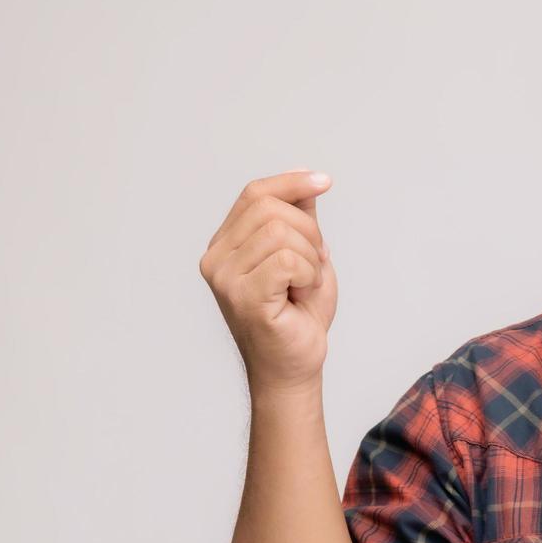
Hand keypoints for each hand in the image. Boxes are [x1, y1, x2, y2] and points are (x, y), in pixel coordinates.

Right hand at [198, 168, 337, 393]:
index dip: (292, 182)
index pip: (255, 194)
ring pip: (281, 233)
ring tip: (305, 284)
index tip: (325, 182)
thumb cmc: (299, 314)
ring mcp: (225, 278)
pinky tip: (301, 294)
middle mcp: (216, 258)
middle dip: (309, 231)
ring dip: (310, 258)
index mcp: (226, 244)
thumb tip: (306, 178)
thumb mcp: (305, 254)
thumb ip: (300, 218)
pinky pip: (287, 261)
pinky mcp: (243, 297)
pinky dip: (308, 274)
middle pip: (270, 208)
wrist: (296, 364)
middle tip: (316, 263)